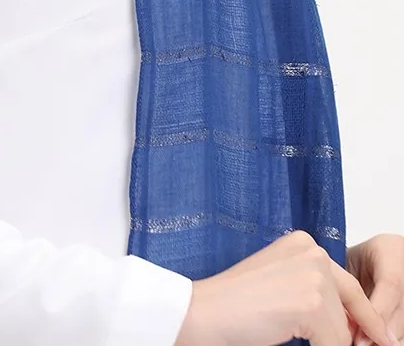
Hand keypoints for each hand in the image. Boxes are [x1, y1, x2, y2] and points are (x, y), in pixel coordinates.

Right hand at [174, 229, 393, 345]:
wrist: (204, 312)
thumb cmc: (234, 304)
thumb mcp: (281, 286)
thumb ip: (313, 292)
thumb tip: (351, 324)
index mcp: (303, 243)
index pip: (345, 285)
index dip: (359, 316)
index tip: (375, 337)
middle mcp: (312, 250)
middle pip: (349, 306)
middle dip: (344, 332)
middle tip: (349, 344)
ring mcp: (313, 275)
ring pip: (342, 329)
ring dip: (325, 342)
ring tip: (286, 333)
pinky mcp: (312, 303)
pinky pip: (334, 344)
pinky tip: (288, 340)